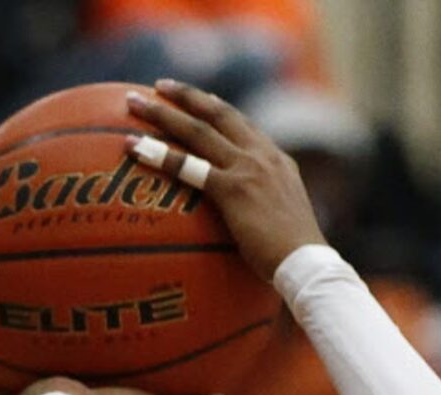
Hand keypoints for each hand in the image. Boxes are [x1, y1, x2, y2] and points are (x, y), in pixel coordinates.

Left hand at [126, 78, 325, 280]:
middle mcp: (261, 156)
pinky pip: (188, 168)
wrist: (308, 264)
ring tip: (132, 103)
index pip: (243, 124)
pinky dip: (158, 155)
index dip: (217, 108)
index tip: (198, 98)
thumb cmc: (297, 258)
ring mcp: (247, 169)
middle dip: (185, 95)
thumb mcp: (287, 221)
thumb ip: (268, 209)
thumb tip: (255, 223)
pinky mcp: (232, 190)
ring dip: (162, 114)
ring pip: (197, 131)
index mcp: (277, 160)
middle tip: (159, 85)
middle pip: (218, 113)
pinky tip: (133, 148)